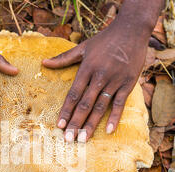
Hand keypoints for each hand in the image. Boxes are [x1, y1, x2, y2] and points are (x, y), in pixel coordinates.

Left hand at [42, 18, 148, 141]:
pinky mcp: (128, 83)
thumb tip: (43, 63)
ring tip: (83, 139)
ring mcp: (115, 80)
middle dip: (75, 123)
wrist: (132, 30)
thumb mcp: (83, 47)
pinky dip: (115, 117)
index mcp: (87, 68)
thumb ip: (64, 58)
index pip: (73, 94)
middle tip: (68, 139)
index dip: (66, 111)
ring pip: (100, 106)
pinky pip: (120, 103)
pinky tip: (109, 131)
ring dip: (91, 124)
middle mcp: (100, 76)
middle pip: (85, 104)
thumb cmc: (105, 39)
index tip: (59, 125)